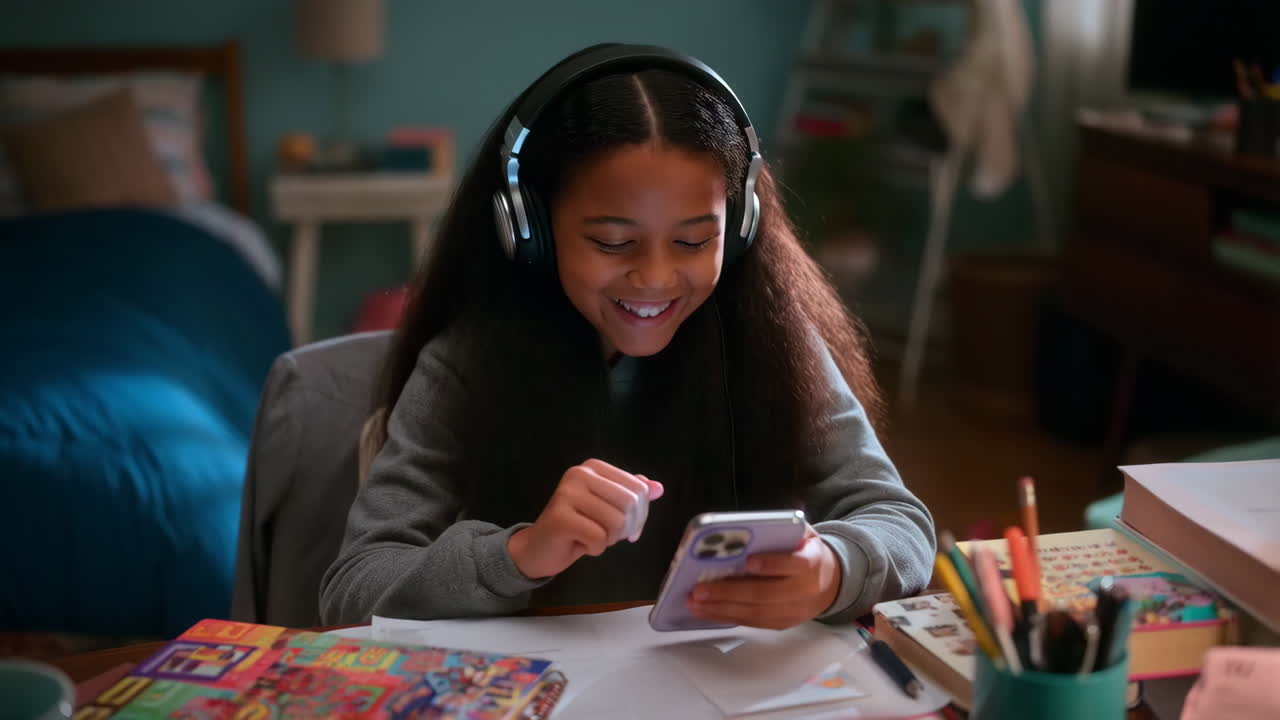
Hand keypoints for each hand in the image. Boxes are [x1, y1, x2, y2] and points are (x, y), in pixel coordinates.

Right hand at [508, 459, 663, 578]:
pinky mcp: (560, 517)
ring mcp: (567, 493)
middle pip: (630, 503)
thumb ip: (632, 495)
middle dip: (627, 528)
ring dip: (610, 539)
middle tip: (610, 536)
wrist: (539, 548)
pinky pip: (599, 537)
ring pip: (616, 521)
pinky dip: (596, 548)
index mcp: (594, 466)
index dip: (641, 514)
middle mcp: (579, 473)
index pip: (639, 489)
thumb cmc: (578, 527)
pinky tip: (581, 544)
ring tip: (593, 538)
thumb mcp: (609, 508)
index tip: (627, 527)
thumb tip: (658, 488)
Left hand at [686, 525, 841, 629]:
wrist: (830, 583)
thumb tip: (746, 529)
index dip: (772, 564)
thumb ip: (782, 530)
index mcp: (812, 562)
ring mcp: (792, 611)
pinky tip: (706, 611)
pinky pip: (751, 623)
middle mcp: (804, 591)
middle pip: (766, 594)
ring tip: (694, 602)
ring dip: (720, 609)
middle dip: (730, 593)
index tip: (748, 561)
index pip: (794, 564)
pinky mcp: (781, 623)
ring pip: (755, 613)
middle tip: (700, 589)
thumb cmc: (805, 552)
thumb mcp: (803, 534)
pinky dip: (726, 617)